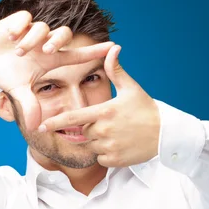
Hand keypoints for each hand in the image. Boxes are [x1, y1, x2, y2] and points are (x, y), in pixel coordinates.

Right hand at [0, 10, 114, 130]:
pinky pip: (25, 18)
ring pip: (42, 27)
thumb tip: (33, 127)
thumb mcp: (19, 91)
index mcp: (50, 59)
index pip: (77, 54)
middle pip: (63, 34)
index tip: (113, 47)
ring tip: (17, 51)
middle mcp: (44, 43)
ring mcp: (32, 32)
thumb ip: (29, 106)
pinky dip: (19, 26)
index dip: (94, 51)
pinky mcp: (17, 22)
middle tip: (44, 51)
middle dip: (56, 41)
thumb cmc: (6, 75)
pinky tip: (11, 37)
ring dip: (30, 40)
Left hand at [38, 45, 160, 166]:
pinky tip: (120, 146)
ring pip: (91, 146)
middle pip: (83, 132)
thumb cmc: (146, 109)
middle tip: (110, 124)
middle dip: (90, 128)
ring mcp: (110, 147)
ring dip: (98, 142)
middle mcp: (105, 130)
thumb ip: (115, 70)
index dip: (55, 123)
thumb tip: (112, 48)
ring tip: (117, 134)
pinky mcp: (115, 160)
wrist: (167, 135)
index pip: (73, 118)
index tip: (41, 127)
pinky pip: (100, 158)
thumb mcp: (131, 88)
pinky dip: (106, 154)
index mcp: (105, 111)